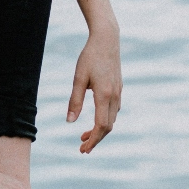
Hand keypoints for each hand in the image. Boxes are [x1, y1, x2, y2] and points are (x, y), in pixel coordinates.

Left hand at [67, 29, 122, 152]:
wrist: (107, 39)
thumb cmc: (90, 56)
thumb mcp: (78, 78)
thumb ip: (74, 100)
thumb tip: (69, 121)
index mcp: (104, 95)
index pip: (101, 126)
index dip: (93, 140)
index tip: (82, 149)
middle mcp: (115, 96)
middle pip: (108, 126)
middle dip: (95, 139)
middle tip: (81, 148)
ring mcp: (119, 92)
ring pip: (112, 119)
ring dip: (100, 130)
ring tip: (84, 135)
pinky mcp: (119, 88)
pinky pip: (114, 110)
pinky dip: (105, 120)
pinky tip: (95, 118)